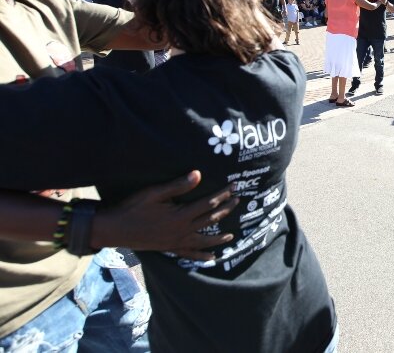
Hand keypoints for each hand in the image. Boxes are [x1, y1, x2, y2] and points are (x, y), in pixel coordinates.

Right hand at [92, 171, 238, 259]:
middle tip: (238, 201)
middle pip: (210, 219)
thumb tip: (198, 174)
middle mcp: (182, 231)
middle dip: (225, 209)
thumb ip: (178, 186)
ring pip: (204, 240)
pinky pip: (189, 254)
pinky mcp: (170, 248)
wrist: (114, 229)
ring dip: (219, 238)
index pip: (208, 203)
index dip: (223, 195)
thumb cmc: (133, 207)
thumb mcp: (154, 193)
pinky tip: (212, 258)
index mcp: (180, 215)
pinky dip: (202, 256)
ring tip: (232, 235)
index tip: (234, 187)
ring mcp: (176, 242)